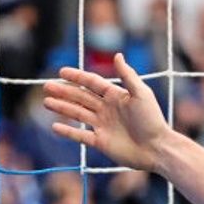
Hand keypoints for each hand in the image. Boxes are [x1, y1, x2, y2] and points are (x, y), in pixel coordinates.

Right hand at [43, 53, 168, 172]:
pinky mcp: (101, 142)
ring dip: (62, 108)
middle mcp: (107, 109)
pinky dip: (68, 131)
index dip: (77, 77)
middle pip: (81, 97)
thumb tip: (117, 55)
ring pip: (78, 114)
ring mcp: (103, 126)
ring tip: (46, 102)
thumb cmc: (152, 120)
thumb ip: (127, 75)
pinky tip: (55, 126)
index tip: (61, 71)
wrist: (157, 148)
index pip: (92, 83)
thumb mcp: (141, 94)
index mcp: (116, 96)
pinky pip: (80, 135)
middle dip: (64, 91)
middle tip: (46, 86)